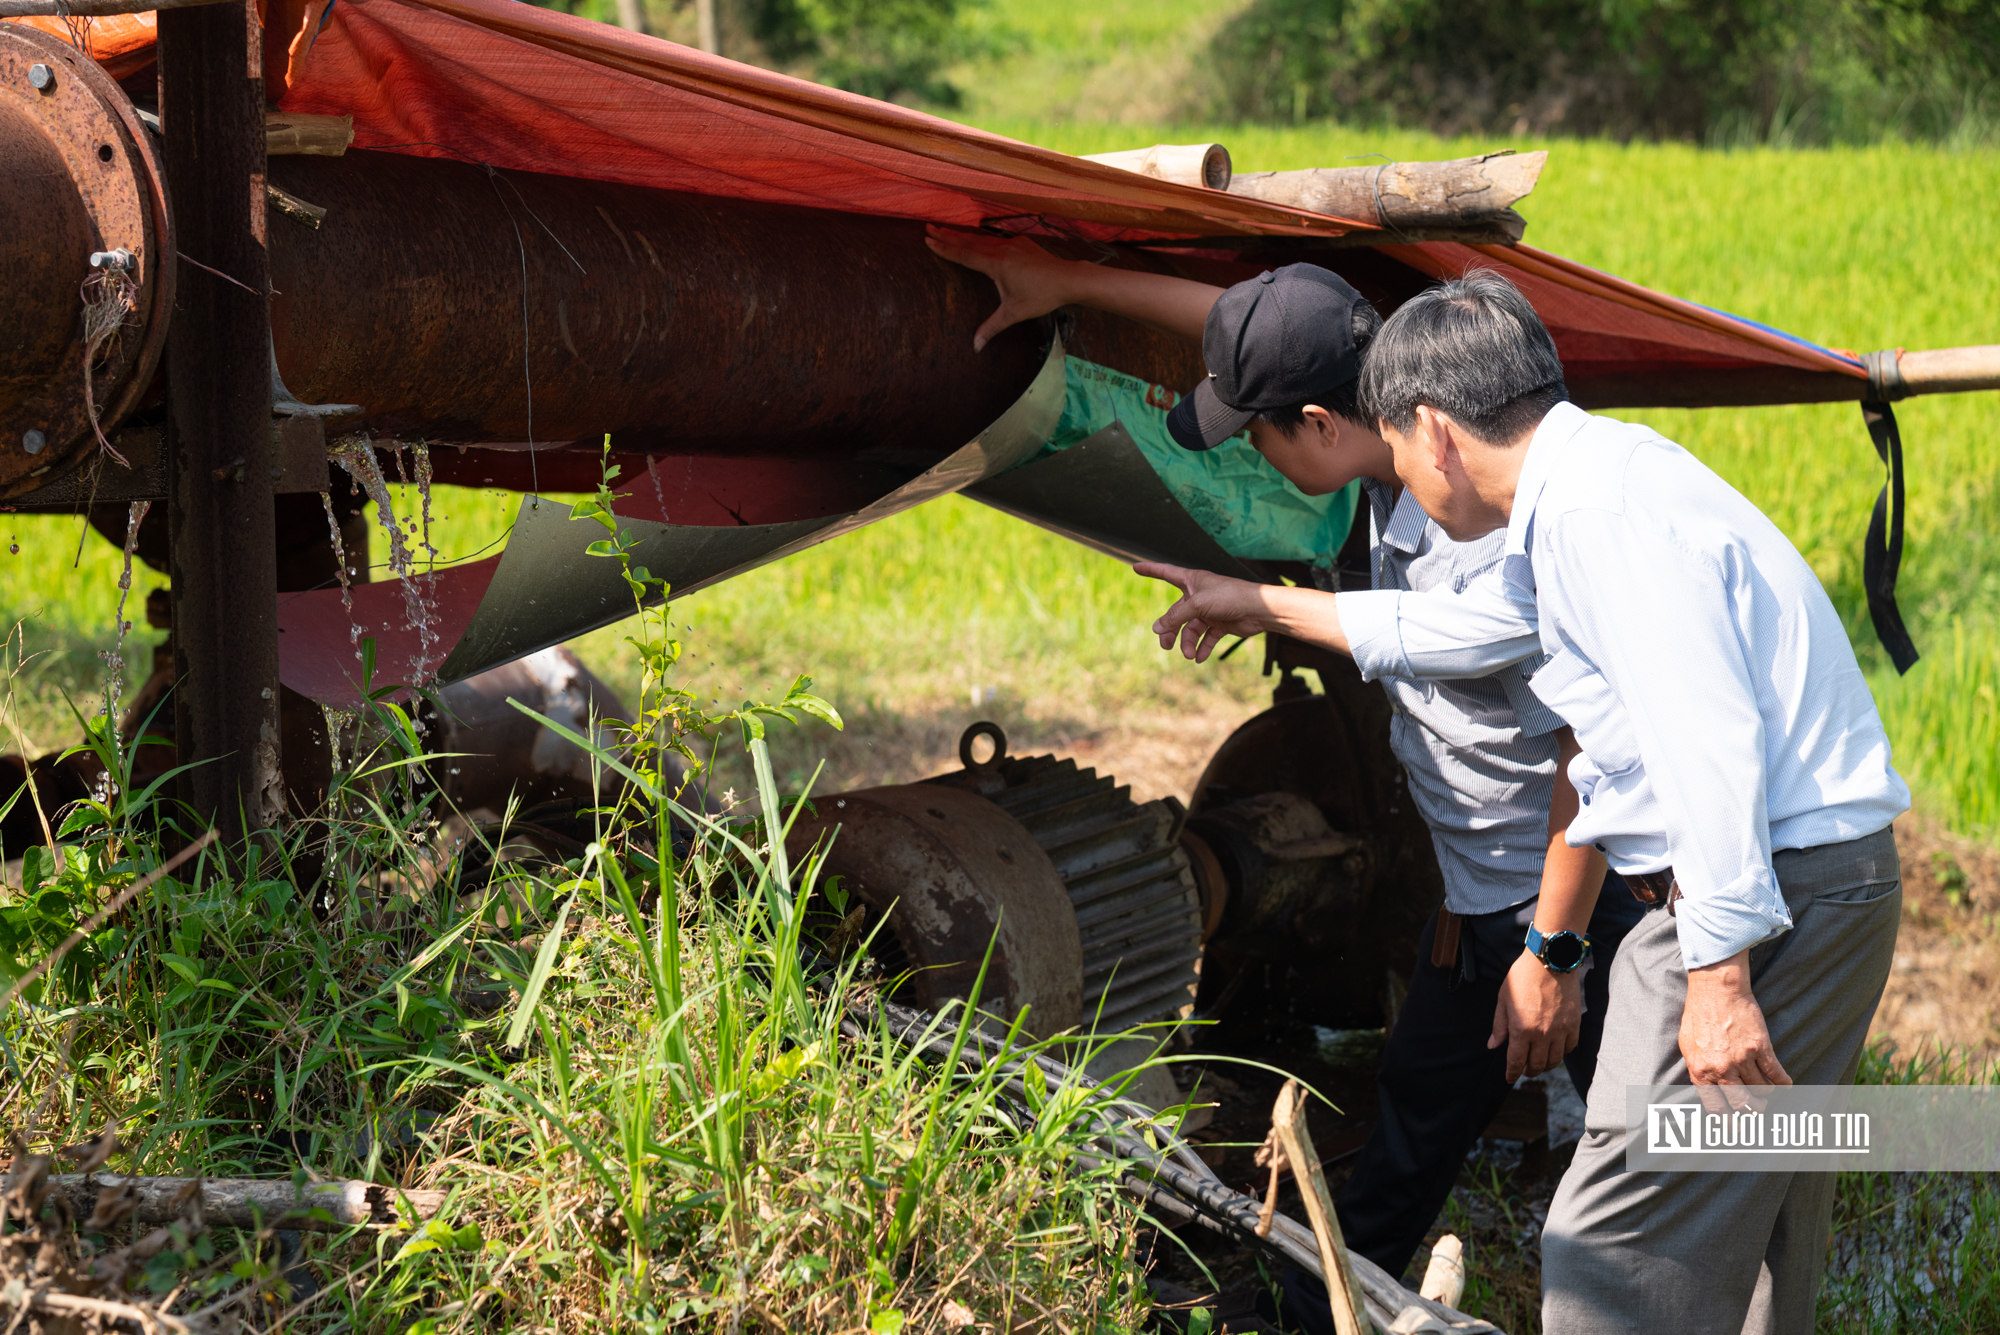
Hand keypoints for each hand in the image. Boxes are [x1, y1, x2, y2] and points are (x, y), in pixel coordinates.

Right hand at [924, 226, 1080, 349]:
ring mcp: (1012, 244)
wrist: (1068, 279)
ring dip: (962, 235)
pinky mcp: (1021, 243)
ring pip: (981, 238)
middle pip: (968, 241)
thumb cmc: (1041, 296)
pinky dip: (981, 238)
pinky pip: (995, 240)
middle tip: (928, 227)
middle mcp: (1001, 250)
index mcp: (996, 264)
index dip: (944, 248)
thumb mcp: (1014, 314)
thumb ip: (992, 328)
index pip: (963, 254)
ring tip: (946, 230)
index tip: (927, 240)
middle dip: (947, 235)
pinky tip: (978, 239)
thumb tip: (975, 347)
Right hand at [1133, 562, 1270, 661]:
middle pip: (1176, 613)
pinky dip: (1202, 647)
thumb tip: (1157, 629)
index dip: (1151, 570)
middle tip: (1166, 646)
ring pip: (1190, 629)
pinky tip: (1201, 657)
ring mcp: (1209, 610)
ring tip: (1190, 655)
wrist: (1259, 610)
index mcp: (1192, 581)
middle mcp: (1199, 595)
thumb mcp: (1198, 605)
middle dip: (1171, 631)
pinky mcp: (1220, 623)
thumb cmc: (1230, 596)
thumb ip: (1176, 617)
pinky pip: (1206, 637)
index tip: (1136, 567)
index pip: (1166, 572)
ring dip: (1188, 643)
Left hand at [1489, 951, 1582, 1081]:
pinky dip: (1562, 1052)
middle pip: (1537, 1065)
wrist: (1550, 961)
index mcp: (1521, 1029)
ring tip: (1539, 1062)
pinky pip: (1569, 1047)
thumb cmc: (1523, 977)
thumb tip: (1493, 1045)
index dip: (1511, 1073)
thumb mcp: (1503, 999)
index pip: (1515, 1061)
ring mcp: (1560, 1031)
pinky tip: (1555, 1049)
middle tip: (1524, 1070)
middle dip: (1528, 1071)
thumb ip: (1499, 1025)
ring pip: (1554, 1060)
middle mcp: (1542, 1034)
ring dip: (1545, 1065)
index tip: (1509, 1078)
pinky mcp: (1574, 1024)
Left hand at [1681, 950, 1789, 1111]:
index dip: (1727, 1121)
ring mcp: (1742, 1059)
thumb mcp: (1687, 1045)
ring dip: (1765, 1096)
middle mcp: (1722, 1069)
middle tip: (1757, 1112)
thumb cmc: (1698, 1015)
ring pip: (1761, 1090)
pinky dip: (1782, 1083)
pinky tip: (1785, 1086)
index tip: (1735, 1129)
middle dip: (1751, 1111)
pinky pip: (1776, 1074)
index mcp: (1701, 1071)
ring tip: (1766, 1095)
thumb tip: (1705, 1089)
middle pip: (1741, 1103)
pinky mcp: (1761, 1048)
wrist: (1715, 989)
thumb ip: (1697, 1069)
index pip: (1715, 1107)